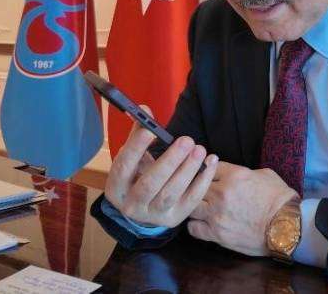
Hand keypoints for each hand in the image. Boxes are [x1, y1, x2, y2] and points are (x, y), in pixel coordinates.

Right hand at [104, 106, 217, 227]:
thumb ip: (139, 134)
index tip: (150, 131)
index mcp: (116, 188)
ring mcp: (154, 214)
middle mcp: (132, 205)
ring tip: (199, 150)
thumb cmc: (138, 175)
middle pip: (150, 183)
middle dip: (170, 161)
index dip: (135, 149)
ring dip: (188, 170)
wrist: (144, 208)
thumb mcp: (133, 158)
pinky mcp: (174, 218)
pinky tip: (210, 162)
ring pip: (171, 193)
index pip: (123, 167)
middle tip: (186, 140)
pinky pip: (191, 200)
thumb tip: (145, 109)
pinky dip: (203, 180)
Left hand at [187, 162, 297, 255]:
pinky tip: (202, 224)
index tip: (210, 174)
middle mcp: (221, 193)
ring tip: (201, 208)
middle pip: (195, 185)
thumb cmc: (280, 199)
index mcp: (234, 175)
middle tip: (203, 191)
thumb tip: (233, 173)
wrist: (286, 226)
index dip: (208, 169)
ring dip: (194, 205)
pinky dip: (195, 226)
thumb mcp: (265, 174)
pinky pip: (193, 228)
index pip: (208, 166)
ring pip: (190, 206)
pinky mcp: (216, 234)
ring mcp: (216, 214)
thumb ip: (244, 172)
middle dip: (198, 187)